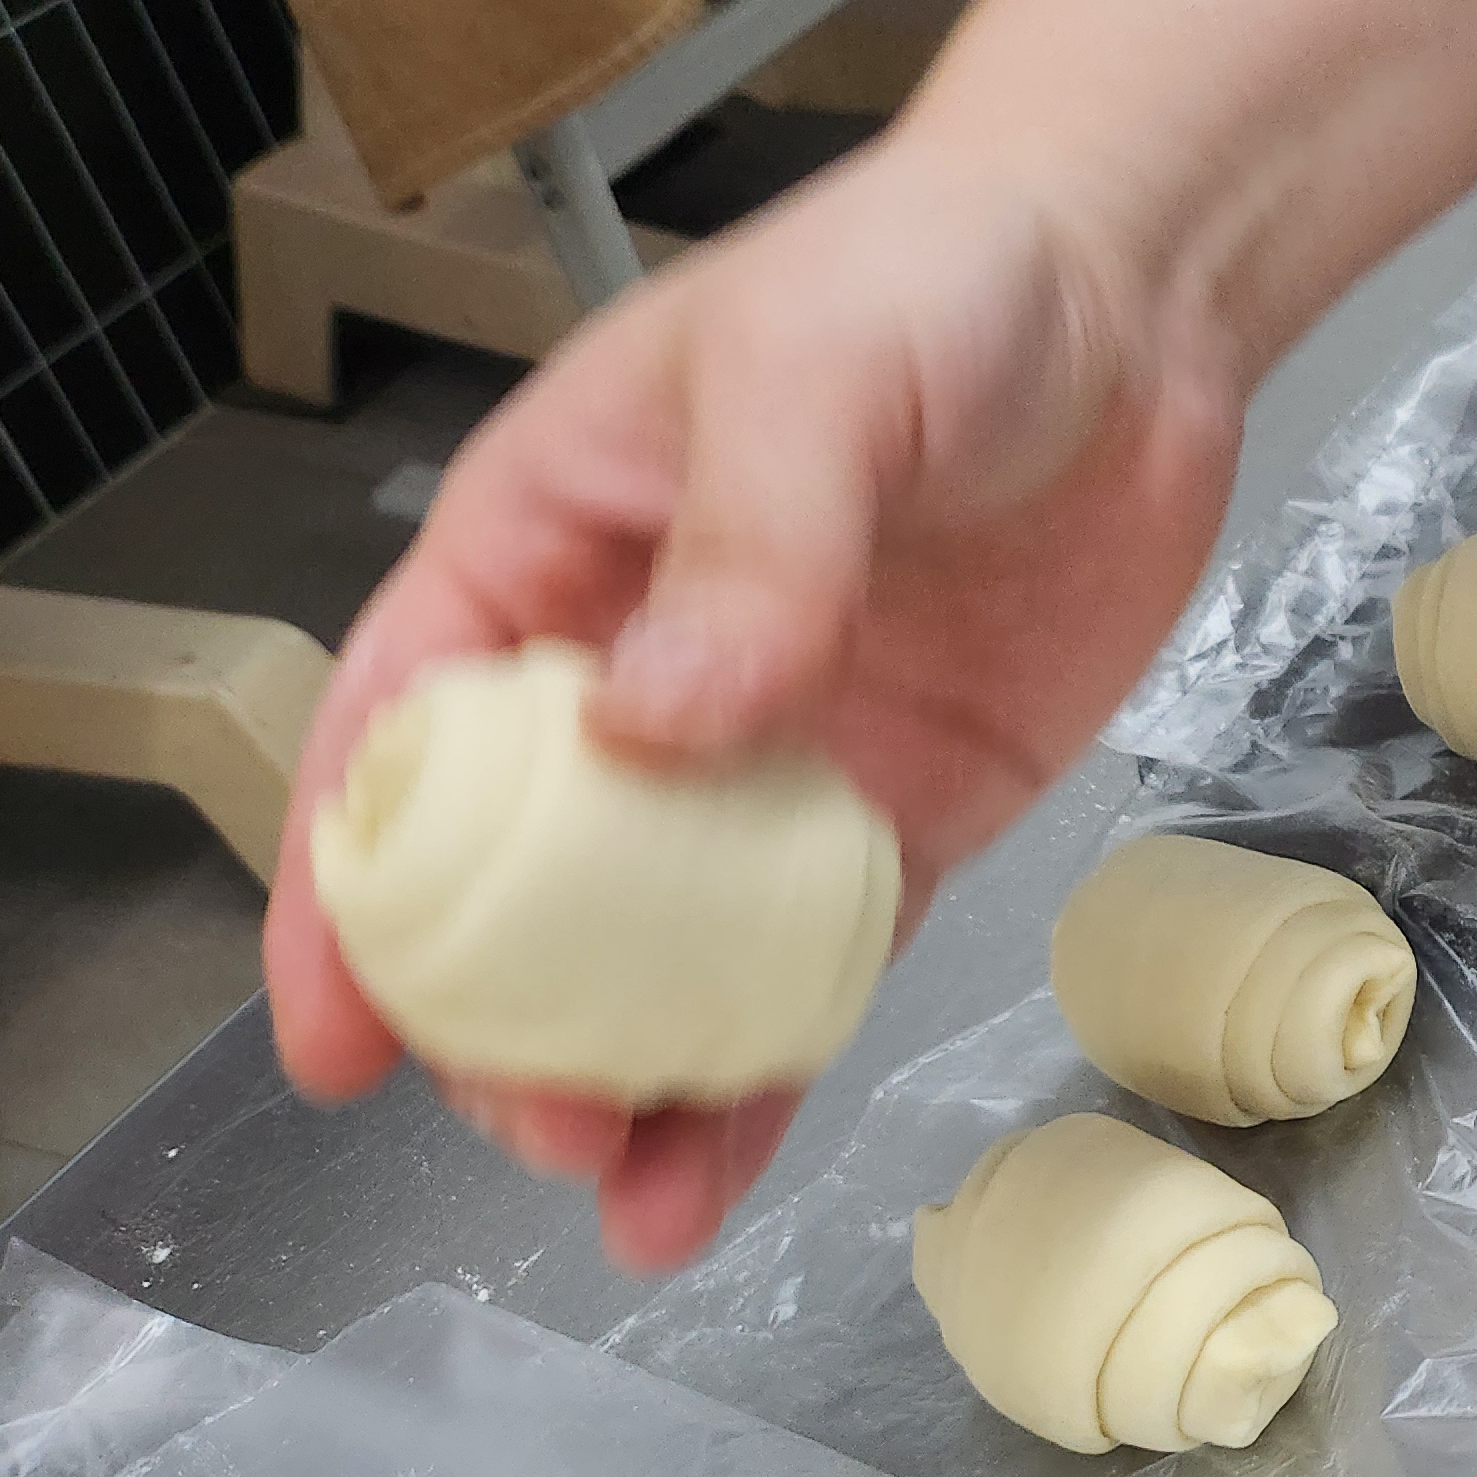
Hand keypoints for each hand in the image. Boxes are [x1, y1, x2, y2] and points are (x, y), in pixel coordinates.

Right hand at [261, 136, 1249, 1269]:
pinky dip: (777, 1060)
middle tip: (542, 1123)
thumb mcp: (811, 377)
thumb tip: (654, 730)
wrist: (1142, 296)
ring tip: (632, 1199)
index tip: (334, 1040)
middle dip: (506, 1024)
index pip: (401, 738)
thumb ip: (747, 552)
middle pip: (525, 884)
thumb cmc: (937, 278)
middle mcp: (640, 671)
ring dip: (635, 1077)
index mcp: (550, 552)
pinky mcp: (905, 804)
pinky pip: (821, 957)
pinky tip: (731, 1161)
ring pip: (666, 951)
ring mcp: (774, 753)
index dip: (348, 895)